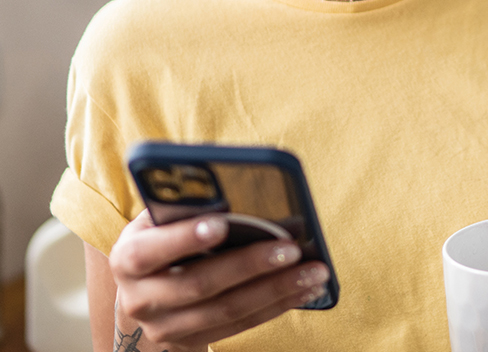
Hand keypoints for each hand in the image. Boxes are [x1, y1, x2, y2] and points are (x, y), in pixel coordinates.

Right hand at [109, 210, 328, 349]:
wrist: (145, 293)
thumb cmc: (163, 239)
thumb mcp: (162, 220)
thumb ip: (189, 208)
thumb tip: (244, 195)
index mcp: (128, 259)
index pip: (151, 250)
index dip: (184, 238)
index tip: (221, 224)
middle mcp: (141, 299)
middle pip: (200, 284)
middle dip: (250, 265)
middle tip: (292, 248)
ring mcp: (166, 328)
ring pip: (227, 310)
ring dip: (277, 290)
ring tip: (314, 271)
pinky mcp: (191, 343)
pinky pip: (241, 325)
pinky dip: (278, 306)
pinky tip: (306, 289)